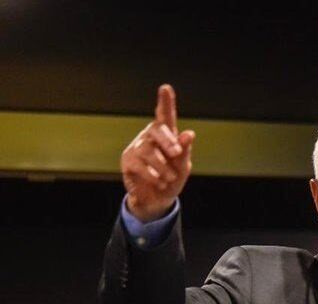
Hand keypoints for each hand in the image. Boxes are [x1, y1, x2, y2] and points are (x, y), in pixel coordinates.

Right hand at [121, 84, 195, 222]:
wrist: (157, 200)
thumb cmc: (172, 179)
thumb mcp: (182, 167)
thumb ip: (184, 151)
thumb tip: (189, 133)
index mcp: (165, 135)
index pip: (165, 116)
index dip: (165, 102)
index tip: (165, 88)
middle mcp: (149, 137)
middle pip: (157, 130)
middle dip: (168, 141)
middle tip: (176, 153)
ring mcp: (137, 148)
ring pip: (148, 150)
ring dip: (162, 166)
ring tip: (170, 178)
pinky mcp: (128, 161)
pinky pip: (139, 165)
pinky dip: (152, 175)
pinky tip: (159, 182)